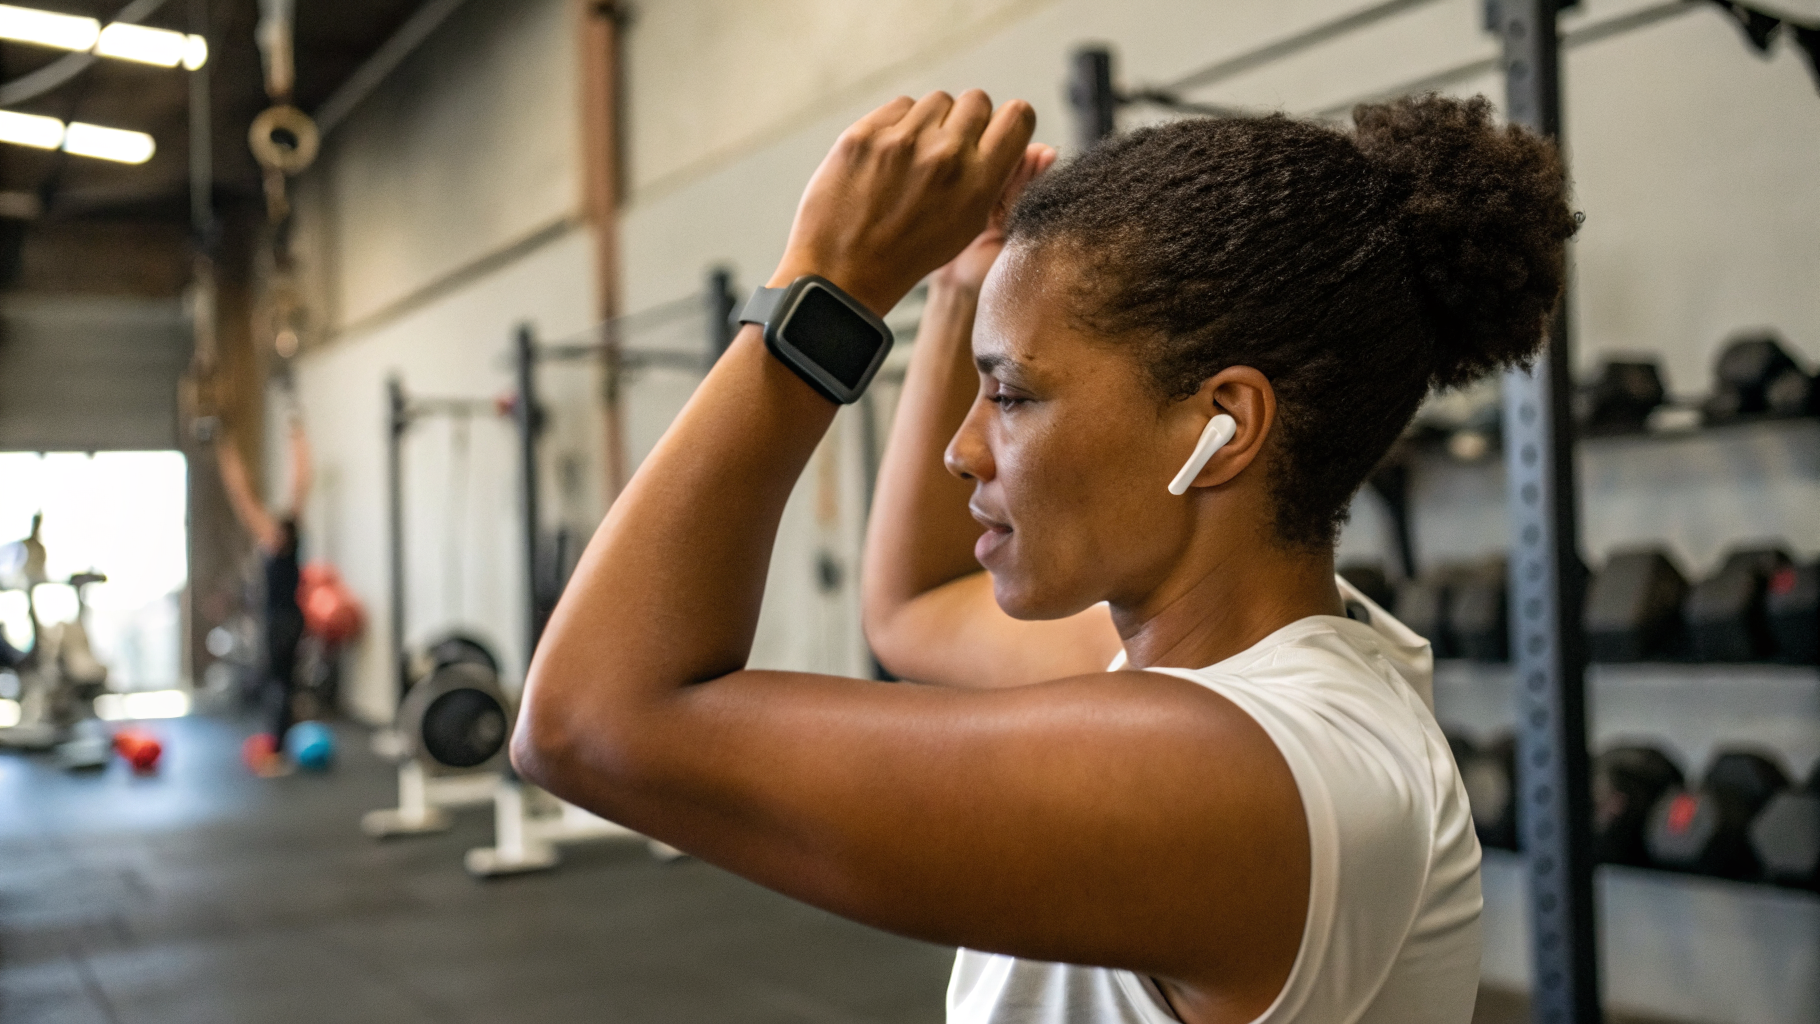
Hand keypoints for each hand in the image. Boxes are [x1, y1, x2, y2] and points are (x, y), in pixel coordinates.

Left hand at [772, 90, 1036, 314]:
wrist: (841, 273)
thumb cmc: (909, 253)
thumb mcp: (969, 228)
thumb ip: (1008, 186)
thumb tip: (1044, 151)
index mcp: (979, 183)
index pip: (1017, 116)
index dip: (1008, 125)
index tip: (993, 138)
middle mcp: (945, 155)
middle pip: (977, 101)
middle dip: (967, 123)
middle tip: (947, 156)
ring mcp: (902, 141)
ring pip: (937, 100)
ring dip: (931, 123)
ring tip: (914, 161)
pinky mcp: (865, 133)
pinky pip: (900, 106)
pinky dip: (898, 126)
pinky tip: (888, 159)